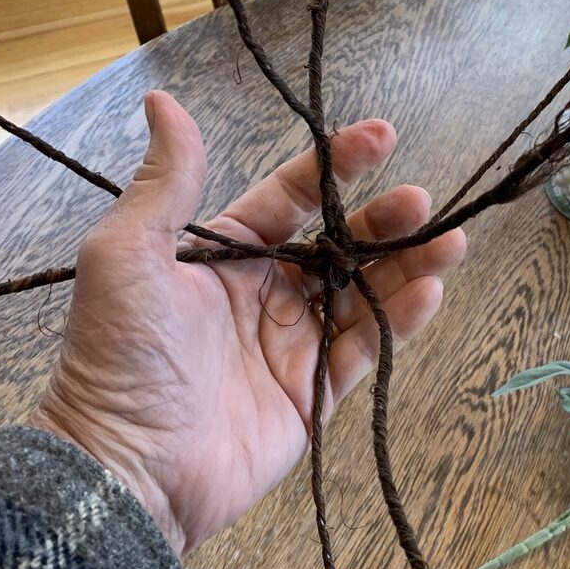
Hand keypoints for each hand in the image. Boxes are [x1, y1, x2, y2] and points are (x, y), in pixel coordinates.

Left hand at [29, 91, 464, 555]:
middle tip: (421, 202)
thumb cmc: (119, 355)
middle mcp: (264, 294)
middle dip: (382, 220)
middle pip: (338, 245)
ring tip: (449, 240)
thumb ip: (166, 183)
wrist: (125, 467)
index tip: (381, 136)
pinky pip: (366, 348)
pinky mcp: (314, 394)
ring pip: (364, 293)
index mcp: (223, 257)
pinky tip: (428, 291)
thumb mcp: (127, 254)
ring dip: (407, 265)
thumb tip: (163, 102)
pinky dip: (400, 320)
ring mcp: (293, 345)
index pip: (290, 199)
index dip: (334, 167)